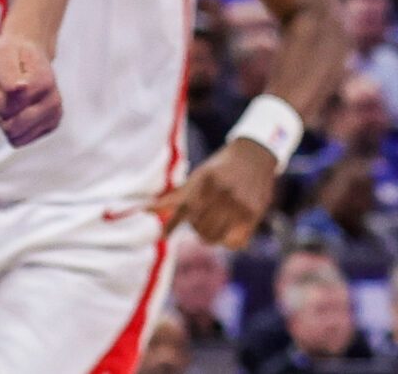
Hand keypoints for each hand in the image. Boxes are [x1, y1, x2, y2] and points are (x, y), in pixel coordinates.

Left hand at [0, 35, 61, 146]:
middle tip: (5, 90)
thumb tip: (20, 89)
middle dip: (0, 111)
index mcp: (44, 82)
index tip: (3, 79)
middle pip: (11, 127)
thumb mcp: (0, 55)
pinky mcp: (50, 125)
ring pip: (14, 136)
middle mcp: (54, 101)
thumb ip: (8, 73)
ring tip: (11, 99)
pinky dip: (12, 127)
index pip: (7, 109)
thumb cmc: (10, 53)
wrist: (27, 53)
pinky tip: (17, 109)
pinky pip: (19, 140)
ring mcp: (54, 114)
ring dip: (5, 119)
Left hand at [151, 139, 278, 248]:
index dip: (171, 226)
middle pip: (199, 229)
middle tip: (202, 221)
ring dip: (212, 236)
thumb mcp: (197, 177)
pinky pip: (235, 242)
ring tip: (216, 225)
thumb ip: (173, 197)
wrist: (255, 154)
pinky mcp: (254, 212)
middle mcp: (223, 192)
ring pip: (215, 237)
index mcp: (206, 182)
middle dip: (197, 228)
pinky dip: (230, 242)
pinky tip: (231, 232)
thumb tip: (142, 210)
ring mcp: (239, 203)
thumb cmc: (219, 168)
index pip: (184, 211)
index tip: (162, 235)